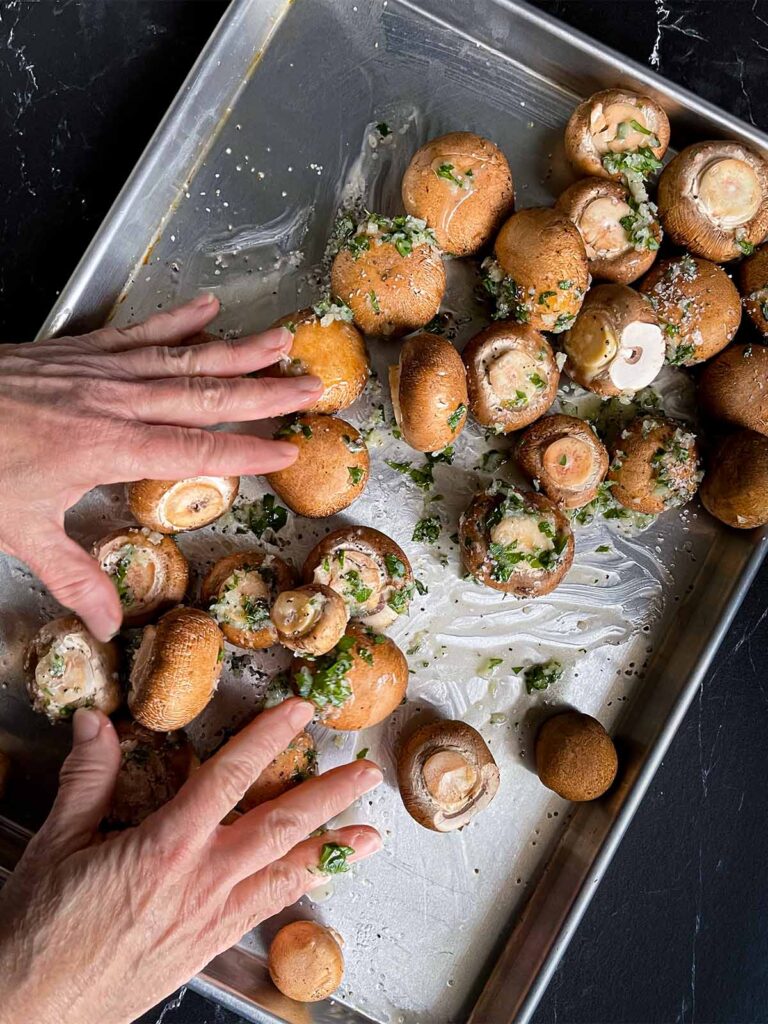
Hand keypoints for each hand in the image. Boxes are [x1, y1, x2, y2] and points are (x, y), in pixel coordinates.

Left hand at [0, 294, 322, 640]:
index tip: (290, 449)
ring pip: (183, 357)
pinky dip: (178, 319)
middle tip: (312, 386)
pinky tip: (209, 307)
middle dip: (264, 393)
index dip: (248, 450)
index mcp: (107, 447)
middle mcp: (114, 401)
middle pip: (205, 395)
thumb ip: (71, 575)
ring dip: (238, 349)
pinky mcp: (80, 351)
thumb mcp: (19, 530)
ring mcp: (99, 369)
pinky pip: (140, 331)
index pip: (195, 448)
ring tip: (283, 338)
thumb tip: (106, 625)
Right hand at [0, 698, 381, 1023]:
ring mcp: (209, 919)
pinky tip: (312, 881)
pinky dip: (295, 890)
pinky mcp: (207, 948)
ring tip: (371, 836)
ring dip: (331, 850)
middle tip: (365, 772)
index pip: (229, 778)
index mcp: (165, 847)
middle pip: (279, 827)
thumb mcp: (56, 843)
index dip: (268, 738)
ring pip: (285, 875)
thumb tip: (97, 721)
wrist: (30, 1013)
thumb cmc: (38, 931)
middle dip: (327, 795)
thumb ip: (87, 778)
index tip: (300, 713)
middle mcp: (200, 881)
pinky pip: (263, 912)